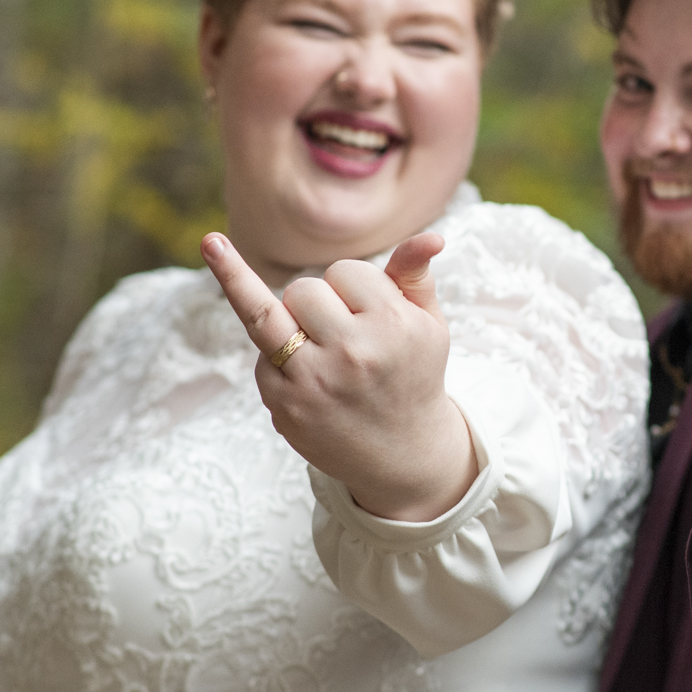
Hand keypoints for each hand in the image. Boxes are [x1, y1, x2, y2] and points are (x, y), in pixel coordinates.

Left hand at [202, 231, 478, 521]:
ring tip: (307, 338)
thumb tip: (431, 236)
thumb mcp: (428, 325)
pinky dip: (277, 361)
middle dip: (316, 302)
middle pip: (303, 288)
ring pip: (269, 313)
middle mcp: (355, 351)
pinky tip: (306, 381)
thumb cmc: (413, 375)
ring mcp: (316, 380)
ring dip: (286, 320)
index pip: (344, 270)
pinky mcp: (287, 406)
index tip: (366, 309)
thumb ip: (415, 275)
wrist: (405, 454)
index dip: (351, 286)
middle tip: (339, 333)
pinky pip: (260, 358)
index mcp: (394, 324)